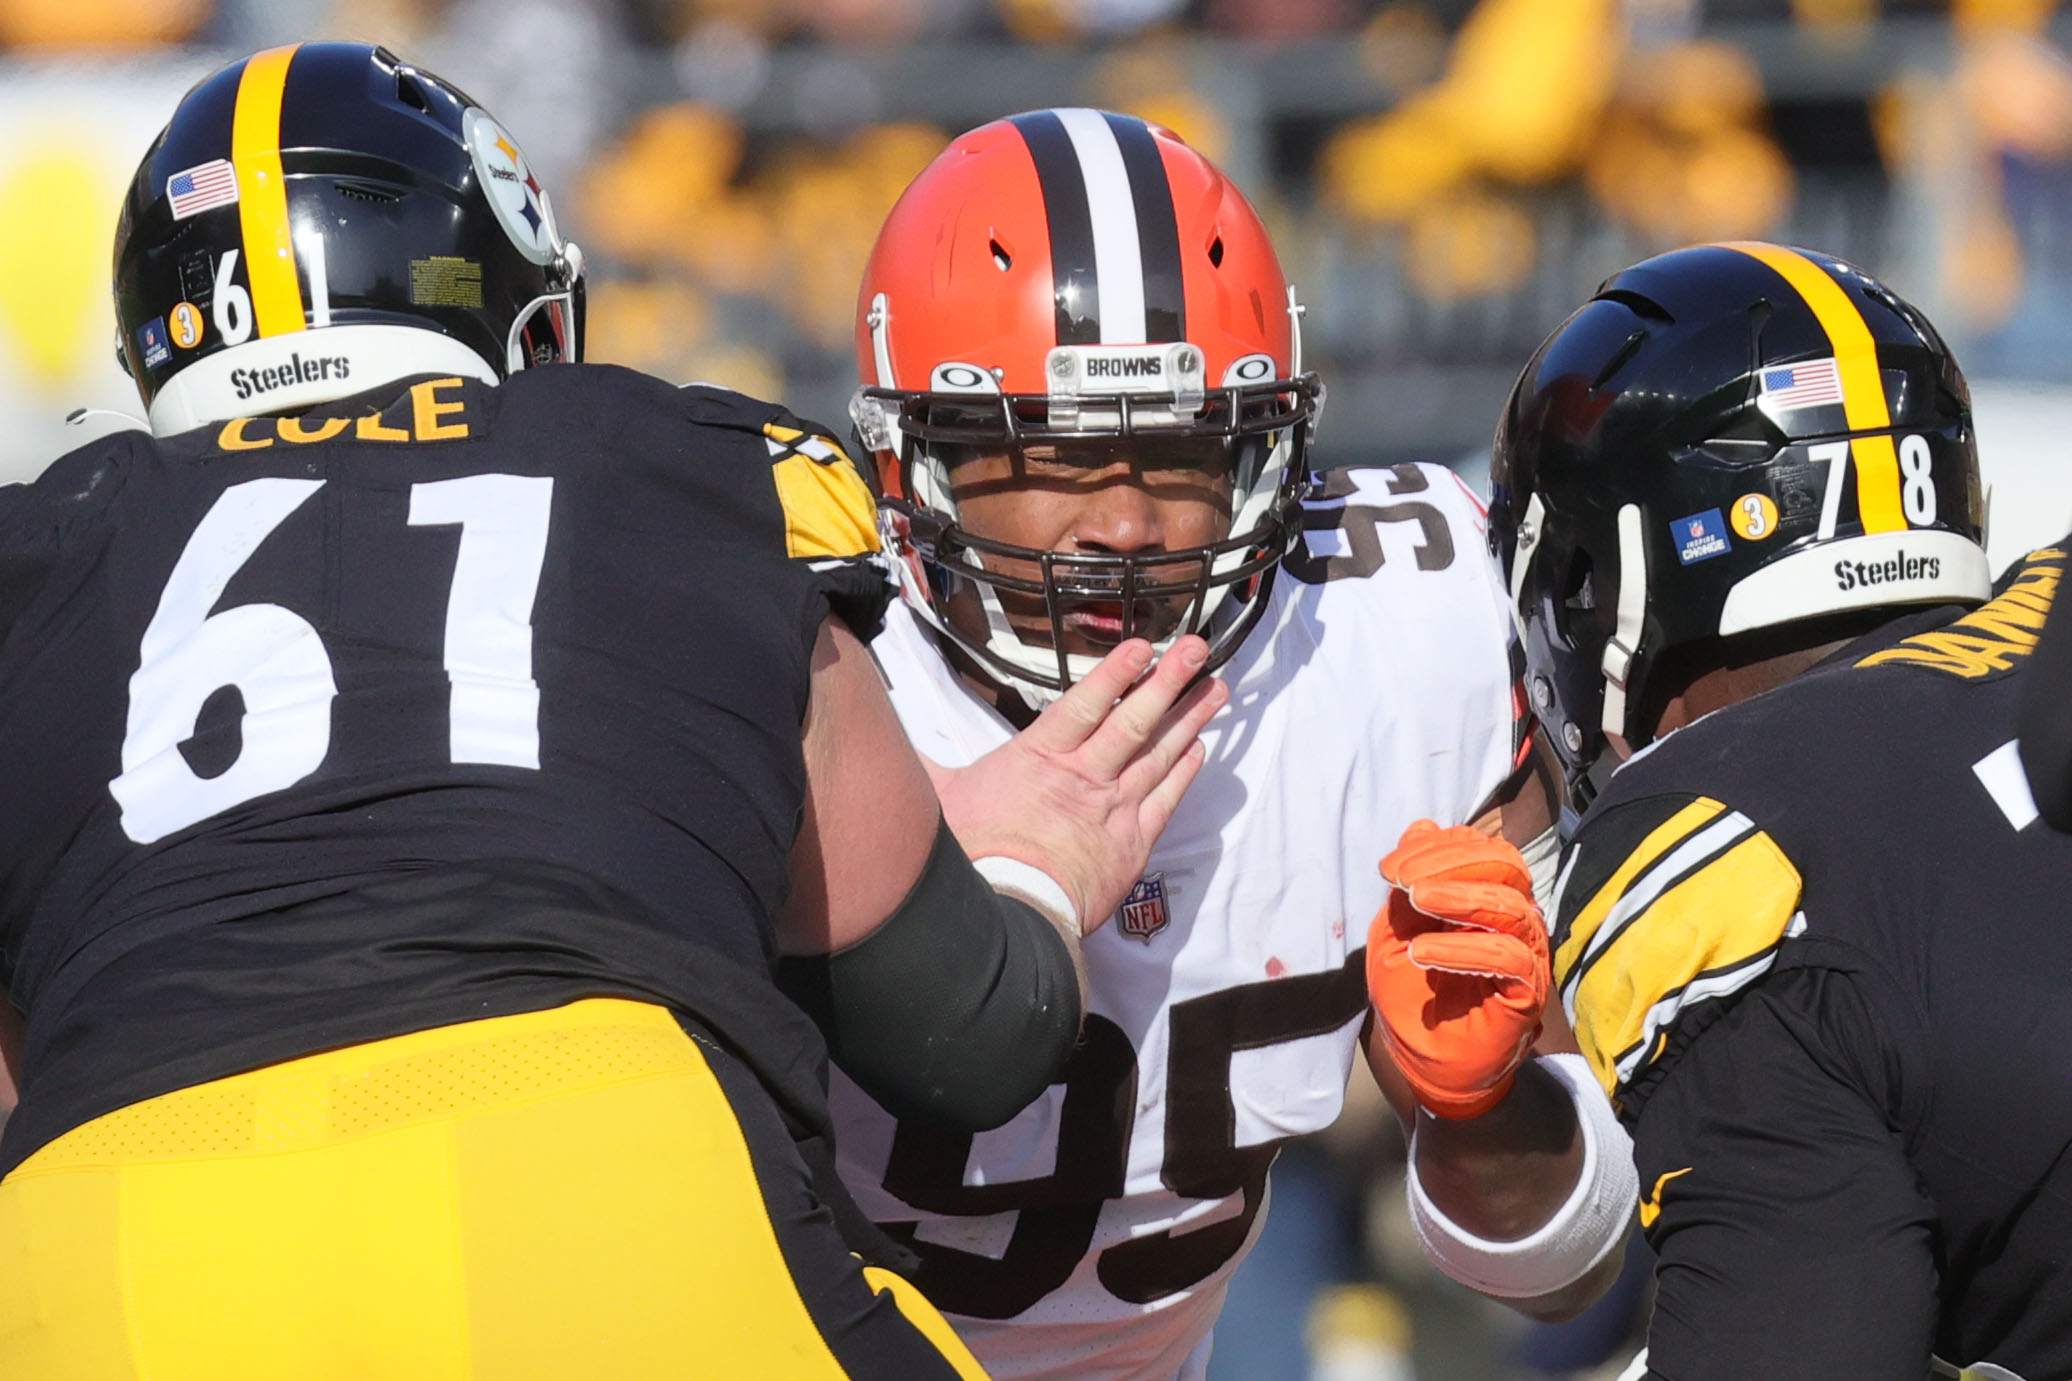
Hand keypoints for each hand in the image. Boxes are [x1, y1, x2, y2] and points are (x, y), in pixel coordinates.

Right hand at [930, 636, 1226, 932]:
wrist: (1008, 913)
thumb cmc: (972, 857)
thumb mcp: (940, 799)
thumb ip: (924, 763)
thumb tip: (889, 745)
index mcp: (1040, 758)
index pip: (1087, 703)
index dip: (1117, 672)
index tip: (1144, 646)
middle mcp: (1084, 777)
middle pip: (1134, 720)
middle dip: (1169, 681)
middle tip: (1197, 650)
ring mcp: (1113, 810)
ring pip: (1159, 755)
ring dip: (1189, 719)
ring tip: (1215, 689)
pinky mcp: (1130, 845)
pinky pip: (1165, 800)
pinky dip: (1184, 773)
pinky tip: (1199, 750)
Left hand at [1368, 820, 1549, 1119]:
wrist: (1425, 1062)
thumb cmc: (1412, 994)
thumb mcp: (1395, 931)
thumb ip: (1409, 885)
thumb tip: (1422, 828)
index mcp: (1485, 895)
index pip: (1478, 849)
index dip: (1435, 848)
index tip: (1389, 868)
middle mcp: (1512, 917)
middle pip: (1504, 865)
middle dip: (1450, 862)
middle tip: (1402, 880)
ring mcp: (1525, 953)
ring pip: (1510, 906)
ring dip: (1459, 897)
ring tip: (1415, 901)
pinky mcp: (1527, 991)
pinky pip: (1509, 959)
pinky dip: (1464, 950)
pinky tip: (1425, 953)